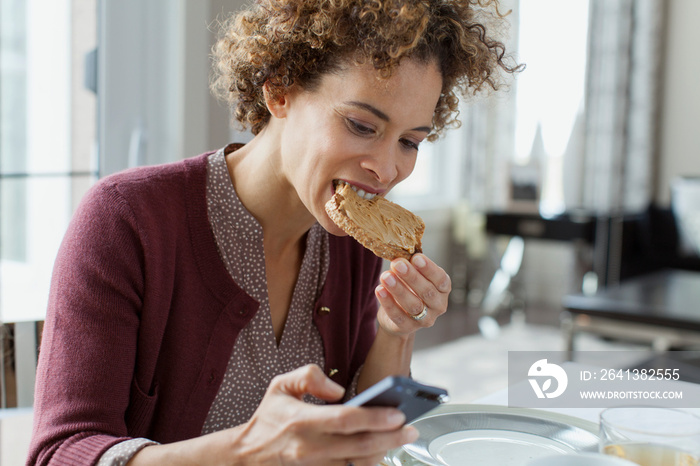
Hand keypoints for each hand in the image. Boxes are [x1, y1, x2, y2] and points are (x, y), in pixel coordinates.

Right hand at [129, 365, 416, 464]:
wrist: (246, 455)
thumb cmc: (269, 417)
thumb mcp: (281, 385)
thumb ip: (310, 376)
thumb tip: (338, 390)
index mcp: (302, 421)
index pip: (346, 420)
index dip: (375, 418)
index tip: (398, 414)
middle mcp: (310, 448)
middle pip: (359, 446)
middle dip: (390, 439)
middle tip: (411, 429)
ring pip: (357, 465)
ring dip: (382, 454)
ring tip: (400, 439)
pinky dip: (366, 465)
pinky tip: (380, 454)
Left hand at [375, 253, 450, 335]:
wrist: (399, 315)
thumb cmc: (409, 288)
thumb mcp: (414, 275)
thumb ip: (411, 266)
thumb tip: (400, 253)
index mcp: (443, 289)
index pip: (440, 279)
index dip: (429, 268)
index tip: (416, 257)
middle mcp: (438, 306)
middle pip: (427, 292)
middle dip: (411, 277)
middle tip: (397, 264)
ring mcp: (424, 319)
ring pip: (413, 304)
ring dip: (398, 289)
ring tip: (386, 276)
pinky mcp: (407, 328)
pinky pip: (397, 315)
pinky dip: (388, 302)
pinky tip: (379, 290)